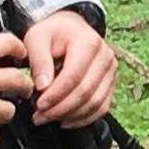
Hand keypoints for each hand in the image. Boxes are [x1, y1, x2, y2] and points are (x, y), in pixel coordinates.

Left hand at [20, 9, 117, 127]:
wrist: (69, 27)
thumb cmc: (52, 33)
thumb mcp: (37, 38)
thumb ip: (39, 61)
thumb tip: (43, 87)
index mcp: (89, 43)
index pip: (73, 76)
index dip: (56, 95)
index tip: (38, 105)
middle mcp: (105, 57)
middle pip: (86, 92)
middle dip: (60, 109)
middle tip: (39, 116)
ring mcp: (111, 71)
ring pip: (95, 103)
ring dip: (71, 116)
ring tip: (49, 118)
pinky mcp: (111, 83)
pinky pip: (102, 107)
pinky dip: (84, 119)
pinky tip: (66, 120)